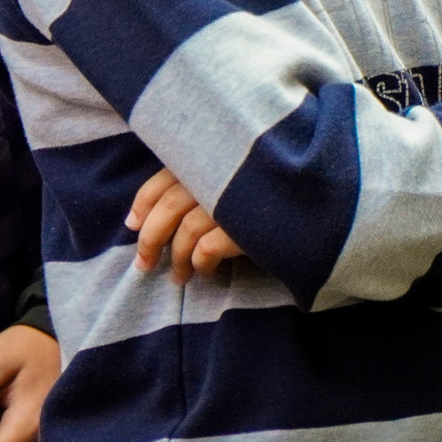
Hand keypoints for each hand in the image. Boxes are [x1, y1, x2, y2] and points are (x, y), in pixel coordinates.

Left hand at [126, 167, 244, 281]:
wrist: (310, 216)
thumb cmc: (254, 205)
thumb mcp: (222, 189)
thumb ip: (190, 193)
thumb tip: (135, 222)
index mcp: (207, 164)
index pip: (164, 179)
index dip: (143, 202)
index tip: (132, 225)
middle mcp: (217, 177)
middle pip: (170, 206)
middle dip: (150, 240)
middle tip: (144, 264)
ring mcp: (231, 201)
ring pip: (187, 231)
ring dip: (178, 260)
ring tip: (179, 277)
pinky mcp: (245, 226)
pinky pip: (207, 249)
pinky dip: (201, 264)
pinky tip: (206, 272)